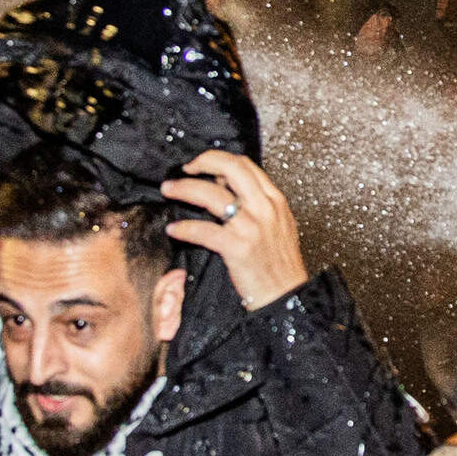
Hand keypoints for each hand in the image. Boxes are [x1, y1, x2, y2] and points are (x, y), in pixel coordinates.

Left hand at [162, 151, 307, 309]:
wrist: (287, 297)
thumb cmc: (280, 266)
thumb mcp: (277, 226)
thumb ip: (256, 204)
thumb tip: (224, 185)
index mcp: (275, 201)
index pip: (245, 165)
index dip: (219, 159)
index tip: (202, 163)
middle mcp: (265, 208)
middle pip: (231, 168)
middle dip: (202, 162)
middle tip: (185, 168)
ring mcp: (251, 227)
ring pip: (211, 195)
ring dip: (184, 189)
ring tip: (169, 190)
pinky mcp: (238, 248)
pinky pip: (203, 230)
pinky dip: (184, 228)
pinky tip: (174, 229)